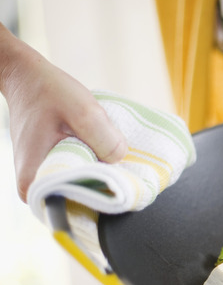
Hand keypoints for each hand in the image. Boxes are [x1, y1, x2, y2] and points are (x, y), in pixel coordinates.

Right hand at [0, 23, 126, 201]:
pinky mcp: (55, 168)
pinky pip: (82, 174)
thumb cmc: (49, 92)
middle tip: (131, 170)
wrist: (29, 77)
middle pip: (83, 199)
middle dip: (108, 185)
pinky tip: (110, 154)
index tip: (125, 183)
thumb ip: (104, 138)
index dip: (105, 196)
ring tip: (119, 158)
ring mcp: (46, 177)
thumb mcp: (83, 111)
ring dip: (104, 174)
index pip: (76, 206)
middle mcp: (36, 187)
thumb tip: (121, 160)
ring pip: (84, 186)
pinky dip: (98, 165)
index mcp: (35, 182)